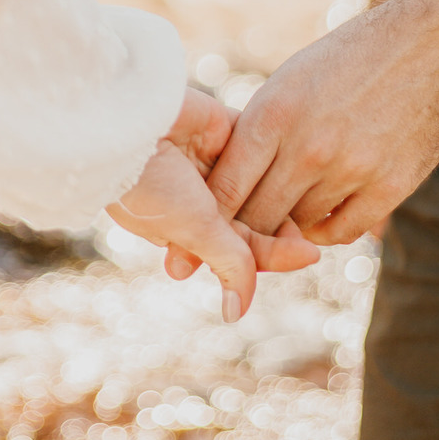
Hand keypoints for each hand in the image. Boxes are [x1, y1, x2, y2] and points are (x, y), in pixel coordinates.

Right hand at [106, 88, 318, 318]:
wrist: (130, 126)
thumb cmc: (150, 186)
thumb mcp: (194, 231)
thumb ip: (228, 264)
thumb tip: (236, 314)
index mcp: (182, 228)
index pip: (238, 249)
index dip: (274, 253)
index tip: (308, 254)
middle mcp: (198, 198)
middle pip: (254, 219)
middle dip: (279, 229)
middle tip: (307, 241)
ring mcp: (211, 163)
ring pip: (261, 184)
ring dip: (282, 195)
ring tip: (308, 207)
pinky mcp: (222, 127)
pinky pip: (258, 145)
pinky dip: (274, 157)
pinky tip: (296, 166)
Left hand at [206, 0, 438, 246]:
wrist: (429, 44)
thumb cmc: (349, 59)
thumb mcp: (289, 81)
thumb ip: (259, 130)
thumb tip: (228, 179)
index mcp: (274, 114)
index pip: (225, 188)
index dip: (213, 213)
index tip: (211, 221)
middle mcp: (309, 146)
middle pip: (258, 216)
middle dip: (246, 228)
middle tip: (245, 231)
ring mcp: (351, 168)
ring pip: (299, 226)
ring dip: (290, 224)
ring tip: (288, 213)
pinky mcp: (390, 186)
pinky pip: (342, 231)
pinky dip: (327, 230)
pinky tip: (324, 214)